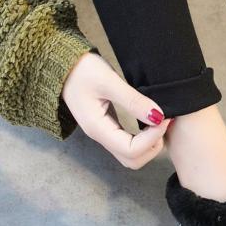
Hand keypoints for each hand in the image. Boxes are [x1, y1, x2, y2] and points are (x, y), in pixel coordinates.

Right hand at [61, 53, 171, 169]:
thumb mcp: (108, 81)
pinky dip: (144, 137)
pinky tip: (151, 120)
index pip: (131, 150)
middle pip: (132, 160)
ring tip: (159, 120)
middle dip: (153, 146)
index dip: (152, 138)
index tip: (164, 117)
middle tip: (164, 122)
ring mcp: (104, 133)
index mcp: (98, 129)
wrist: (62, 65)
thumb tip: (158, 116)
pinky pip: (129, 143)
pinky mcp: (108, 126)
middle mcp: (100, 136)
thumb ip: (133, 100)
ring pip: (131, 154)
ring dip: (149, 144)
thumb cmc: (81, 70)